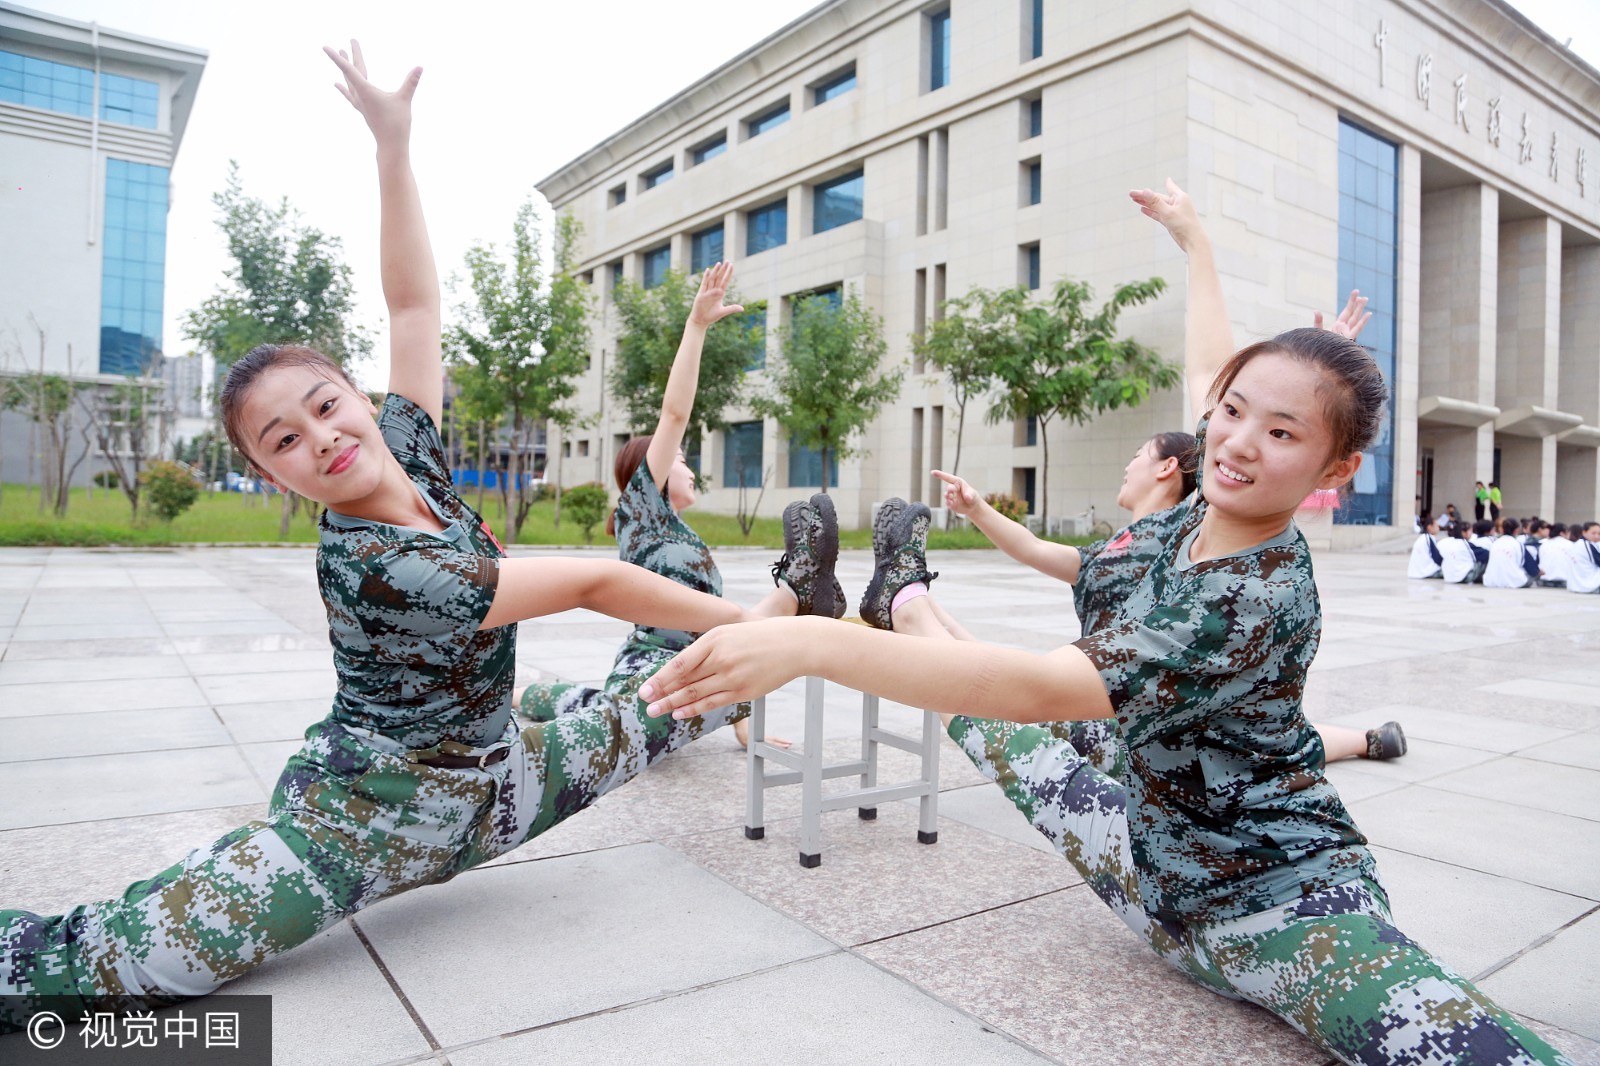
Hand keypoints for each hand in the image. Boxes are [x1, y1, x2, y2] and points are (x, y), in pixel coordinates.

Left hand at [324, 40, 419, 146]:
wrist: (390, 146)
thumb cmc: (397, 124)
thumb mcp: (405, 100)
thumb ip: (411, 83)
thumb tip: (420, 67)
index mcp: (366, 91)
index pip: (349, 70)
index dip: (337, 58)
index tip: (325, 47)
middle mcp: (359, 95)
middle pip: (351, 71)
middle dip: (350, 55)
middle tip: (350, 41)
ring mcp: (360, 103)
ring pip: (349, 80)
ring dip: (346, 67)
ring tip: (342, 53)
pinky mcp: (363, 109)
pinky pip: (349, 94)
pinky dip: (343, 87)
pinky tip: (336, 84)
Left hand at [640, 618, 810, 720]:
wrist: (793, 644)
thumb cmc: (756, 637)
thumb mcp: (727, 634)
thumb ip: (704, 651)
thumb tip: (678, 670)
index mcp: (713, 640)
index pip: (679, 664)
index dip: (660, 679)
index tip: (644, 690)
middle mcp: (721, 659)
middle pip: (684, 681)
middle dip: (662, 694)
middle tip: (644, 703)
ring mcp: (732, 677)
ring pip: (696, 694)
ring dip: (673, 704)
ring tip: (655, 711)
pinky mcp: (743, 691)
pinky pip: (713, 703)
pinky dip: (694, 710)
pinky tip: (680, 713)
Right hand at [687, 261, 744, 328]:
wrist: (701, 321)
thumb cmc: (711, 316)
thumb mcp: (723, 311)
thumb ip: (732, 309)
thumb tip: (742, 308)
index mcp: (719, 294)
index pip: (725, 281)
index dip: (728, 274)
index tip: (732, 266)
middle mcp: (713, 290)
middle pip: (719, 278)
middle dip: (724, 270)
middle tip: (728, 261)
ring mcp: (707, 291)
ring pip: (712, 279)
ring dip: (716, 271)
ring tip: (719, 263)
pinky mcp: (701, 294)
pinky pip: (704, 284)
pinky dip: (706, 277)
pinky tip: (708, 270)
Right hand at [932, 469, 979, 517]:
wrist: (973, 507)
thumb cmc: (973, 497)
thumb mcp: (973, 494)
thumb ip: (970, 495)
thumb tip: (967, 497)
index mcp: (958, 482)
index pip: (948, 477)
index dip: (940, 475)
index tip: (933, 472)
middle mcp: (953, 488)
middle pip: (949, 488)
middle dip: (950, 489)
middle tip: (951, 491)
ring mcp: (951, 496)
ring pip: (947, 495)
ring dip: (948, 496)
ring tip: (951, 497)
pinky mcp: (950, 503)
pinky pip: (947, 503)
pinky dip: (948, 503)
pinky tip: (951, 503)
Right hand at [1129, 178, 1203, 251]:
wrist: (1192, 241)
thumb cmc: (1185, 225)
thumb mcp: (1168, 212)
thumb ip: (1155, 202)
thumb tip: (1145, 191)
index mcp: (1180, 197)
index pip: (1170, 187)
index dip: (1167, 183)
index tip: (1167, 179)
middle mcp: (1177, 203)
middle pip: (1158, 197)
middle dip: (1145, 195)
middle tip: (1131, 193)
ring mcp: (1173, 213)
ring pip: (1157, 206)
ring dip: (1146, 203)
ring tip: (1134, 200)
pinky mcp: (1170, 221)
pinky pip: (1158, 214)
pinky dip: (1150, 211)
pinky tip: (1143, 209)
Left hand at [1314, 290, 1371, 340]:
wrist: (1320, 354)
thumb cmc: (1319, 344)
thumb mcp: (1317, 330)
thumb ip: (1318, 320)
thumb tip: (1316, 310)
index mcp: (1339, 325)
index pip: (1347, 311)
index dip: (1351, 302)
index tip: (1356, 292)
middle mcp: (1345, 328)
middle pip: (1353, 313)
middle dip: (1357, 304)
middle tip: (1362, 295)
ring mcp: (1348, 332)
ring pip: (1356, 318)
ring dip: (1360, 309)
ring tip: (1365, 299)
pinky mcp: (1349, 338)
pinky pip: (1357, 328)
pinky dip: (1363, 321)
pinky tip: (1369, 314)